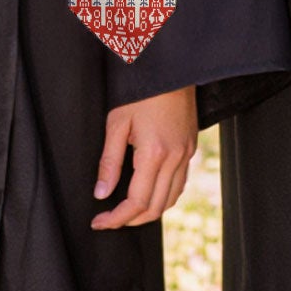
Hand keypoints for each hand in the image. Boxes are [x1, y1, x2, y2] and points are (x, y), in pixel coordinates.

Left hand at [91, 84, 197, 229]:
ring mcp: (186, 153)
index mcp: (154, 153)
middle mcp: (175, 157)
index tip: (99, 221)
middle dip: (131, 220)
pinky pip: (180, 183)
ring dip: (149, 211)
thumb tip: (101, 193)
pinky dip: (164, 196)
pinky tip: (149, 192)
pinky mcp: (191, 147)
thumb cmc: (142, 91)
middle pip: (155, 207)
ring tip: (127, 211)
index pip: (136, 202)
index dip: (116, 218)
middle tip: (109, 219)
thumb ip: (109, 162)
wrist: (171, 68)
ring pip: (171, 198)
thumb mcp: (117, 123)